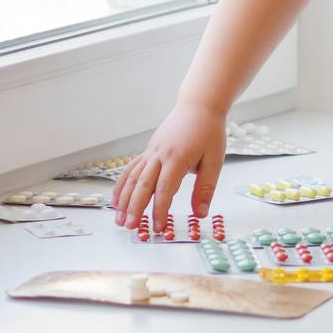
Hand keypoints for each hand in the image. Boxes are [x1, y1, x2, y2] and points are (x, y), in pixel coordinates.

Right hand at [110, 100, 226, 230]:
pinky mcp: (149, 149)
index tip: (158, 227)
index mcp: (177, 158)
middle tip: (130, 227)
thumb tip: (200, 214)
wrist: (199, 105)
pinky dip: (123, 184)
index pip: (164, 189)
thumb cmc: (209, 132)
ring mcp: (151, 151)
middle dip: (135, 207)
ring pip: (133, 177)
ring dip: (124, 199)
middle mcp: (159, 154)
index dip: (159, 210)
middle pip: (143, 184)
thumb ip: (205, 188)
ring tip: (119, 219)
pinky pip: (132, 168)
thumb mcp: (215, 160)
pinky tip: (117, 199)